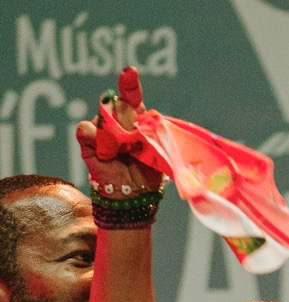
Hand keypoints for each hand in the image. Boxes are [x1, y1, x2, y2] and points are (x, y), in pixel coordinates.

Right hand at [76, 66, 161, 195]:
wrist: (134, 194)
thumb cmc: (148, 171)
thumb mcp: (156, 151)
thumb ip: (150, 133)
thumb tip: (143, 116)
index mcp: (136, 116)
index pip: (131, 95)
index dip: (130, 84)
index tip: (130, 73)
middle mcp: (116, 118)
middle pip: (119, 106)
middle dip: (129, 122)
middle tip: (135, 142)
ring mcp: (100, 127)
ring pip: (103, 117)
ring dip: (115, 136)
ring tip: (123, 153)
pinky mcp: (87, 139)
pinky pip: (85, 129)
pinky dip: (95, 140)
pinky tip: (105, 153)